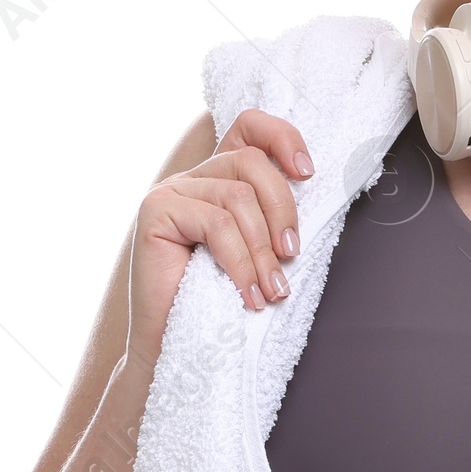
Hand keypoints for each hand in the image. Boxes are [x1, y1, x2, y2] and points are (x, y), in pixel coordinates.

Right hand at [126, 108, 313, 368]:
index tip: (308, 173)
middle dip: (282, 211)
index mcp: (220, 177)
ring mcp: (170, 191)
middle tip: (292, 258)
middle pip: (252, 163)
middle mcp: (194, 177)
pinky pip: (216, 225)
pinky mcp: (155, 211)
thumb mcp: (261, 250)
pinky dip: (241, 263)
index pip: (249, 127)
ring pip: (237, 199)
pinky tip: (249, 295)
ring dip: (263, 252)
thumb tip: (315, 187)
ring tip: (271, 292)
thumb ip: (274, 216)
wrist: (177, 344)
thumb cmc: (225, 300)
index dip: (282, 137)